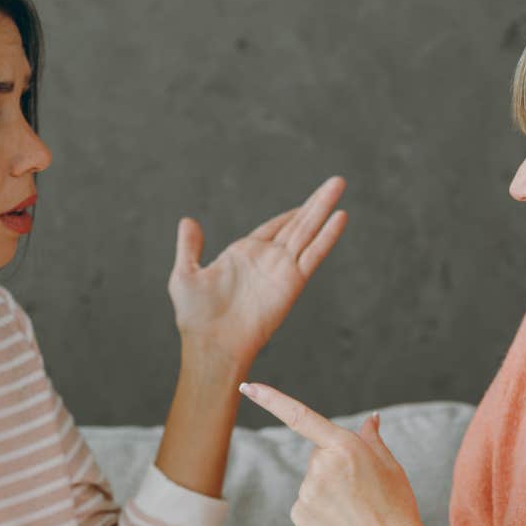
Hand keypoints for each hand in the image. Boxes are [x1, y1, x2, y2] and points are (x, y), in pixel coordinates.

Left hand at [169, 176, 347, 375]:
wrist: (212, 343)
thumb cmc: (196, 317)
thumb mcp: (185, 274)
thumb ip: (190, 247)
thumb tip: (188, 221)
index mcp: (244, 254)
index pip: (274, 227)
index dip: (291, 214)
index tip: (308, 202)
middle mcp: (267, 259)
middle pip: (297, 223)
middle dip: (316, 202)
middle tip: (337, 182)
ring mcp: (281, 269)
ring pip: (308, 231)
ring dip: (324, 208)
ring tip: (340, 184)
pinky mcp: (292, 281)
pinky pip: (313, 254)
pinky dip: (327, 236)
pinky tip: (340, 217)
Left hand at [237, 381, 424, 525]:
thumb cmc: (397, 508)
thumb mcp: (391, 467)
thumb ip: (372, 439)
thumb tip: (370, 419)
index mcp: (345, 447)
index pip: (300, 416)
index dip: (271, 400)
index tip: (247, 387)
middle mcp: (320, 466)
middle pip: (318, 456)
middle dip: (335, 467)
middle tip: (361, 491)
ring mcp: (307, 492)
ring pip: (313, 482)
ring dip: (328, 491)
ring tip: (354, 511)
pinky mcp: (300, 515)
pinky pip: (306, 504)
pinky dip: (320, 511)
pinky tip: (341, 524)